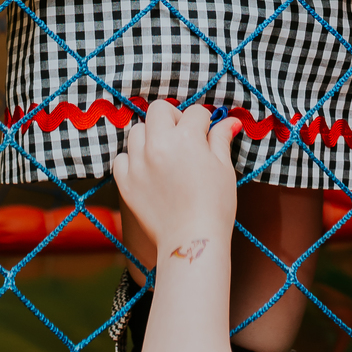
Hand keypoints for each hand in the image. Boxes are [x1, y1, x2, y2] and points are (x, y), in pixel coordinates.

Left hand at [112, 101, 240, 255]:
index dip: (204, 123)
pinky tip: (147, 170)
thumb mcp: (223, 168)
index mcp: (186, 138)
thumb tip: (229, 121)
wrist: (191, 241)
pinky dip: (132, 160)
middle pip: (159, 110)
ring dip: (150, 136)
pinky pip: (121, 158)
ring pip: (137, 131)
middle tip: (183, 137)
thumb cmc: (215, 206)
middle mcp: (158, 145)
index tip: (206, 136)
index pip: (195, 112)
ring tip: (164, 154)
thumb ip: (220, 139)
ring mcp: (138, 163)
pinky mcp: (126, 182)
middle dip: (173, 118)